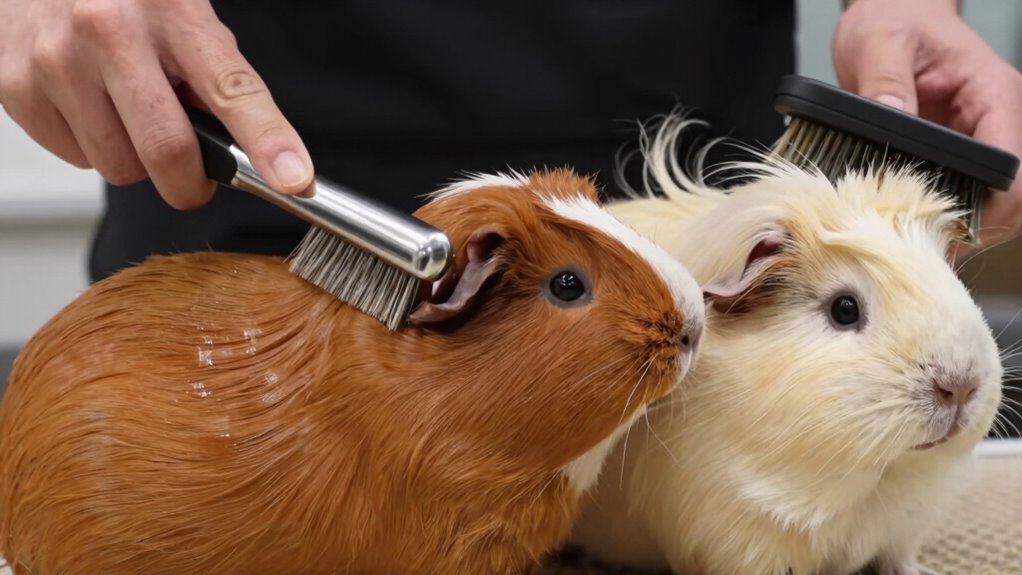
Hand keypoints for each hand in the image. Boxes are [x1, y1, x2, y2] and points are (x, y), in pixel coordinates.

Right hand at [0, 0, 313, 208]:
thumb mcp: (183, 15)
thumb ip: (216, 77)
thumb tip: (253, 150)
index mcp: (173, 13)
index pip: (233, 90)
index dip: (269, 142)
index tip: (295, 179)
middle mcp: (110, 32)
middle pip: (169, 152)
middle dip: (190, 183)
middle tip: (193, 172)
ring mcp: (58, 61)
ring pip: (120, 168)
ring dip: (135, 159)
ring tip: (126, 111)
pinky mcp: (18, 86)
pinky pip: (77, 158)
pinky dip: (91, 146)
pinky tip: (88, 103)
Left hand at [833, 0, 1021, 251]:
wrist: (892, 14)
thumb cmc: (895, 20)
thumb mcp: (880, 41)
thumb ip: (884, 79)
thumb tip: (890, 113)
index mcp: (991, 93)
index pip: (1011, 163)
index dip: (989, 205)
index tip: (950, 229)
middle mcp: (995, 119)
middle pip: (1012, 195)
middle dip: (976, 228)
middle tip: (927, 248)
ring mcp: (979, 137)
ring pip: (992, 203)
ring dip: (962, 228)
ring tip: (918, 242)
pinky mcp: (957, 152)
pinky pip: (965, 194)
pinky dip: (944, 215)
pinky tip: (913, 226)